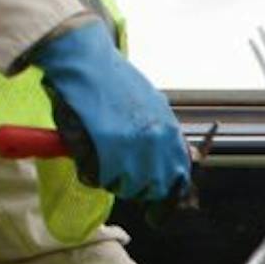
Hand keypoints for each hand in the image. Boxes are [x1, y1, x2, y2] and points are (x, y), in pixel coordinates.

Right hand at [30, 21, 190, 202]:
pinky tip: (84, 152)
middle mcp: (157, 142)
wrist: (86, 59)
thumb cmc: (112, 80)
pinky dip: (90, 172)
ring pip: (126, 187)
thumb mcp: (150, 105)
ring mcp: (133, 146)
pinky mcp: (107, 148)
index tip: (153, 204)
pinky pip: (100, 179)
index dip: (165, 194)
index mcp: (169, 131)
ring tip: (98, 156)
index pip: (180, 177)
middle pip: (153, 189)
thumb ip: (160, 135)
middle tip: (116, 172)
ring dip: (111, 179)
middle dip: (135, 188)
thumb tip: (164, 164)